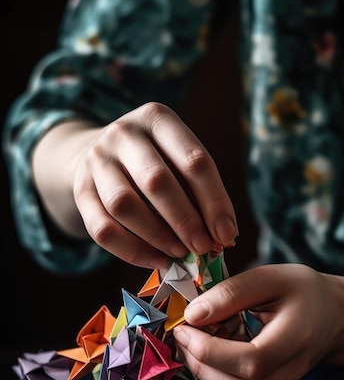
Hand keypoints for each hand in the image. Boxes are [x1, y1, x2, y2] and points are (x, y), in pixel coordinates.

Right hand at [71, 102, 237, 267]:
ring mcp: (96, 160)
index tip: (227, 234)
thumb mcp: (178, 158)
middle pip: (156, 181)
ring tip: (181, 254)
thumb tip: (224, 235)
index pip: (194, 161)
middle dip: (186, 221)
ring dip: (158, 236)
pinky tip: (157, 260)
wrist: (100, 152)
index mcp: (158, 118)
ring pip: (124, 205)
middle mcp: (123, 133)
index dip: (214, 202)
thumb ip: (200, 191)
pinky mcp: (80, 190)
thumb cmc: (156, 159)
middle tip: (204, 248)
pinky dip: (132, 251)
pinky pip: (102, 229)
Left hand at [173, 264, 343, 379]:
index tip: (186, 325)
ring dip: (208, 378)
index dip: (212, 349)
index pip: (253, 360)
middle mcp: (294, 370)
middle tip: (182, 336)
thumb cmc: (301, 291)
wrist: (333, 315)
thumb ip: (232, 293)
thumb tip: (192, 315)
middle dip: (204, 366)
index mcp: (298, 337)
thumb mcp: (270, 278)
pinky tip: (210, 358)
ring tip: (193, 346)